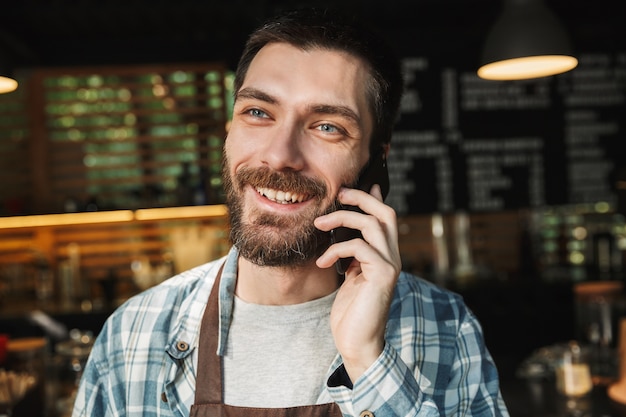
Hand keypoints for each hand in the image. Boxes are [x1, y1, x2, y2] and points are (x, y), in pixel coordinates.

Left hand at [314, 185, 400, 381]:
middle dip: (361, 198)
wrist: (357, 342)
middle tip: (338, 193)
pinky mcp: (382, 275)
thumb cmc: (351, 312)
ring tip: (319, 224)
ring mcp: (390, 265)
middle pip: (385, 213)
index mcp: (384, 255)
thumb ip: (352, 255)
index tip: (355, 186)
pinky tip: (323, 261)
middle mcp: (392, 257)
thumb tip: (344, 235)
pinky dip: (337, 249)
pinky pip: (359, 247)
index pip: (384, 218)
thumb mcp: (350, 276)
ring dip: (342, 218)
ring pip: (373, 224)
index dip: (373, 197)